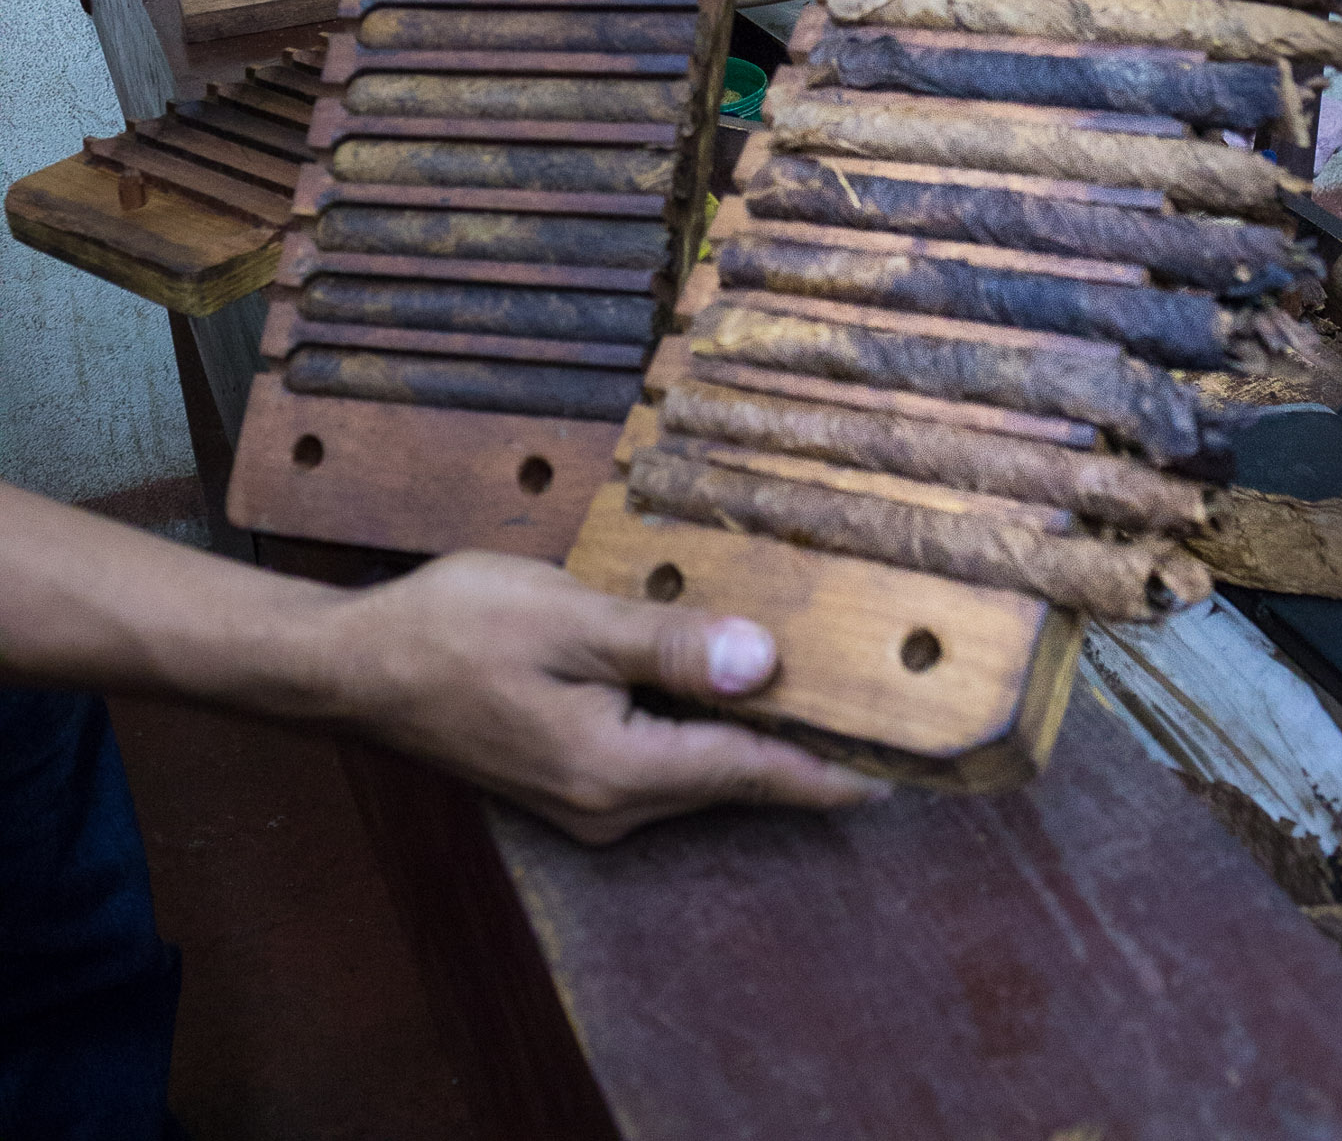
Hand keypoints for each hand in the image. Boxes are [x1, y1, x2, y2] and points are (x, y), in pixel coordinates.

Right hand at [326, 554, 883, 841]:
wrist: (354, 665)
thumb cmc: (454, 630)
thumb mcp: (571, 621)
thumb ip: (670, 646)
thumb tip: (766, 663)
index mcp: (619, 771)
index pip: (751, 773)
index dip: (830, 768)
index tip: (903, 766)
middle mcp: (610, 805)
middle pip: (731, 771)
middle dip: (799, 735)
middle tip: (875, 690)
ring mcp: (586, 797)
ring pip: (695, 762)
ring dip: (747, 723)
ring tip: (818, 673)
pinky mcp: (567, 773)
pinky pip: (657, 752)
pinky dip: (697, 719)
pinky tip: (719, 672)